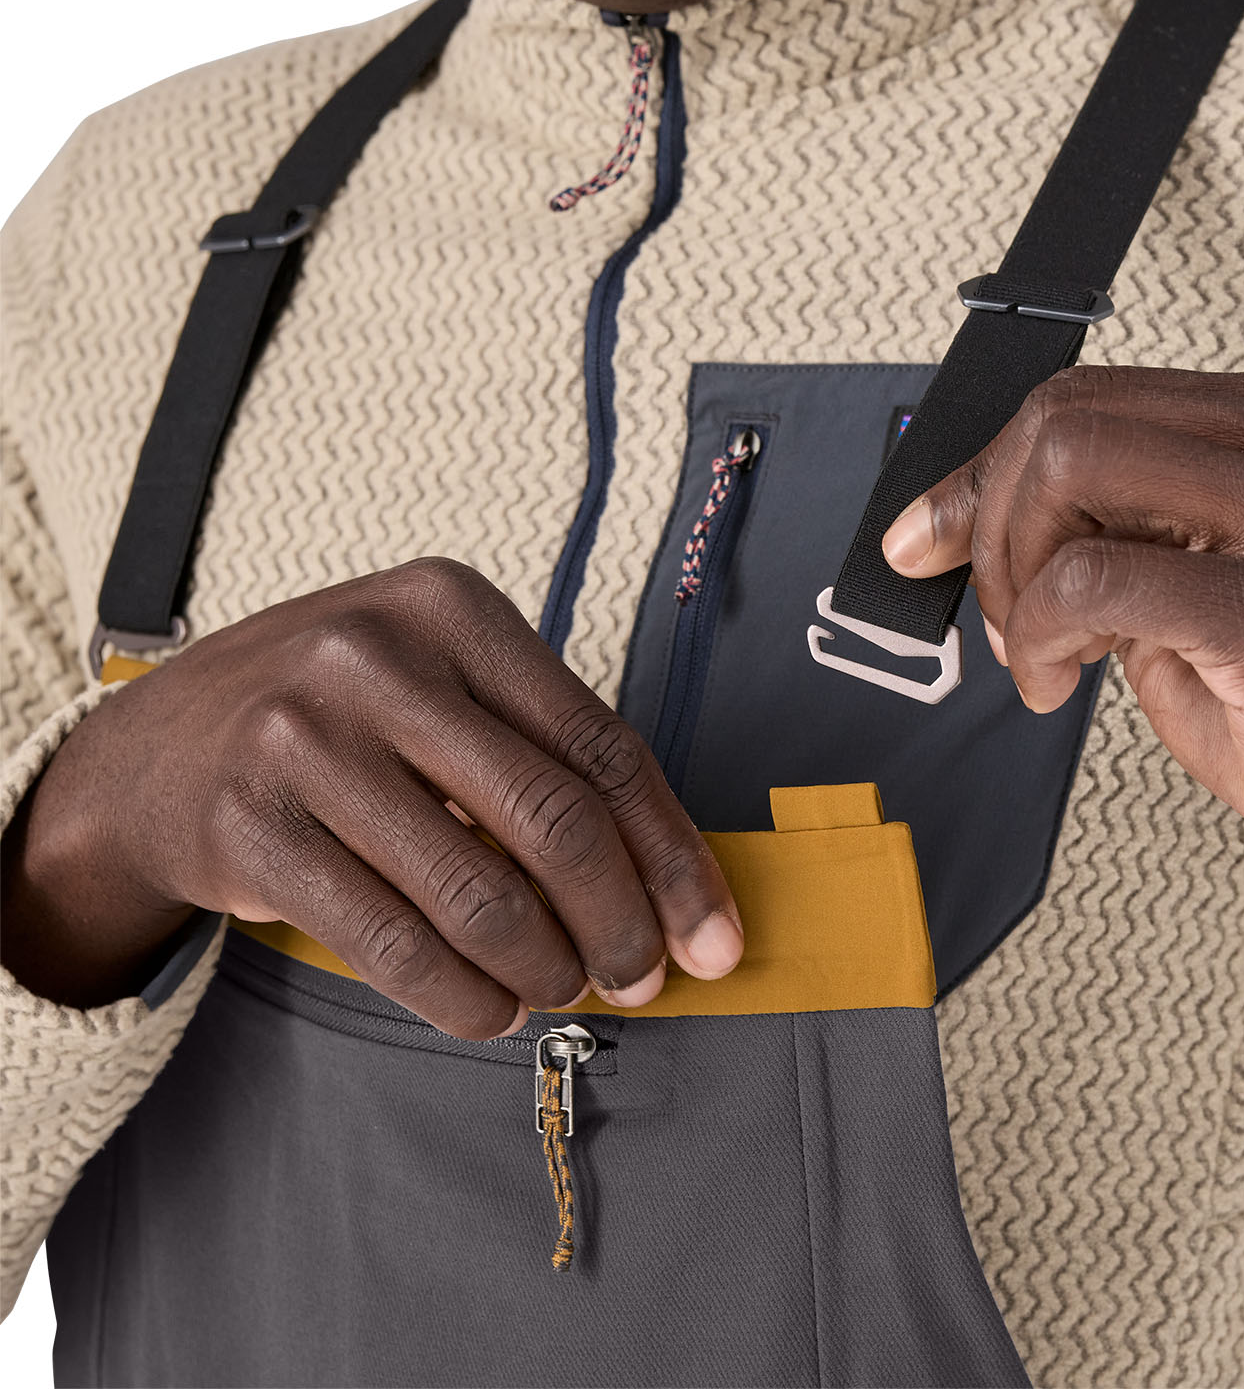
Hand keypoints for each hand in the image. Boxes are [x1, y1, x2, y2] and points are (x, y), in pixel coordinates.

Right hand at [0, 558, 741, 1035]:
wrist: (154, 748)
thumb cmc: (340, 716)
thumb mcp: (437, 683)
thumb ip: (540, 754)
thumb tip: (669, 885)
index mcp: (453, 608)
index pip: (602, 745)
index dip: (671, 854)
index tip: (712, 935)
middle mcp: (379, 657)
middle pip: (553, 820)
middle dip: (618, 922)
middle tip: (639, 980)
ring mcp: (305, 739)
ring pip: (478, 892)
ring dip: (544, 968)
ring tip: (562, 991)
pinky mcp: (250, 828)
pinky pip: (391, 941)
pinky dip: (460, 995)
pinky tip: (490, 1011)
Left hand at [883, 366, 1243, 1092]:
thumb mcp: (1193, 578)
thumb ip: (1107, 521)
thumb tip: (963, 500)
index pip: (1088, 396)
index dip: (982, 469)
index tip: (931, 535)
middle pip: (1067, 420)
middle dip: (989, 519)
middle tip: (1006, 615)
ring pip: (1071, 473)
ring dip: (1015, 577)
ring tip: (1040, 653)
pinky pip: (1095, 579)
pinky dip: (1043, 633)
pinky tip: (1060, 683)